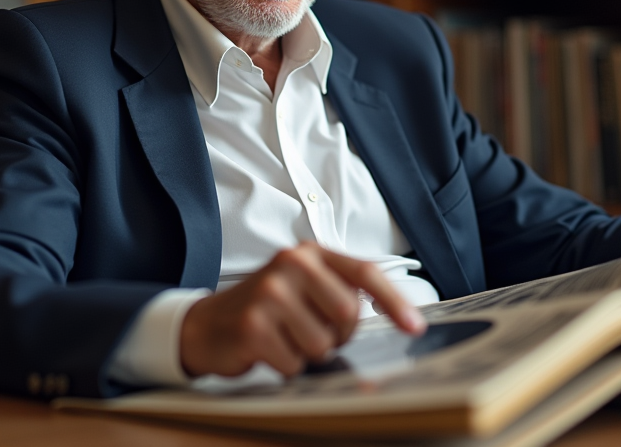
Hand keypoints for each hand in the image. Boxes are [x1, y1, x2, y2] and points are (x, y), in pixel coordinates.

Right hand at [179, 243, 425, 378]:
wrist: (206, 325)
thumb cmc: (266, 308)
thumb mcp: (303, 286)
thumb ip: (341, 290)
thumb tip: (398, 318)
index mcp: (309, 253)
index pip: (364, 273)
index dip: (394, 301)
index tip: (413, 327)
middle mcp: (291, 265)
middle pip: (348, 315)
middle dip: (338, 335)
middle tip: (313, 331)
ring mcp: (270, 294)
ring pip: (323, 344)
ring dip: (309, 354)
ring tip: (286, 339)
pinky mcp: (253, 326)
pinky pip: (295, 363)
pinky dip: (287, 367)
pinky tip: (268, 350)